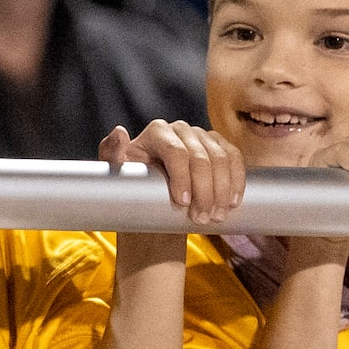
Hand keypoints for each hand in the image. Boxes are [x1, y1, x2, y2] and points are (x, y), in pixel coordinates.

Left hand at [101, 119, 245, 226]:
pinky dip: (237, 181)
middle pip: (201, 157)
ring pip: (221, 159)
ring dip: (222, 190)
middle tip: (202, 219)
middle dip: (204, 190)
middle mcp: (182, 129)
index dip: (182, 177)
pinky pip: (235, 159)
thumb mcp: (117, 175)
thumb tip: (120, 133)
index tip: (182, 203)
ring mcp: (203, 136)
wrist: (155, 201)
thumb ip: (111, 154)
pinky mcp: (220, 147)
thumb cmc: (133, 187)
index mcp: (157, 132)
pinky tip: (233, 201)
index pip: (175, 151)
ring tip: (215, 216)